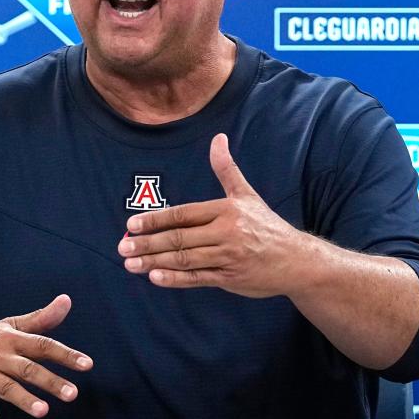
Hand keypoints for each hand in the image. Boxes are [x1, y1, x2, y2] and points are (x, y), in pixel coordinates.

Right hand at [0, 294, 92, 418]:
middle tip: (72, 393)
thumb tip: (66, 300)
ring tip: (43, 411)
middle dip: (50, 381)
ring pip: (6, 388)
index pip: (42, 345)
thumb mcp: (8, 326)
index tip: (87, 364)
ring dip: (24, 399)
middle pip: (28, 368)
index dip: (66, 354)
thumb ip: (40, 319)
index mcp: (10, 339)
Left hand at [118, 133, 301, 297]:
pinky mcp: (229, 278)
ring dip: (154, 262)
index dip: (156, 219)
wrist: (296, 260)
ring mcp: (227, 257)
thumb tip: (217, 138)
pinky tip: (155, 278)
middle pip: (179, 238)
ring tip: (131, 263)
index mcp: (226, 211)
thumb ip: (226, 169)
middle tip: (122, 247)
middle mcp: (225, 233)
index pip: (183, 214)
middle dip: (147, 243)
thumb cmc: (266, 226)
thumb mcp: (246, 194)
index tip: (132, 224)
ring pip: (185, 259)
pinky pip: (198, 278)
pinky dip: (175, 279)